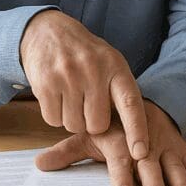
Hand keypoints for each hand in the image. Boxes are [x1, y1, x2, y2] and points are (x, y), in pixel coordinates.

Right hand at [20, 10, 148, 160]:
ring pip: (74, 125)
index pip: (131, 104)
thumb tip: (132, 134)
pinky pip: (53, 120)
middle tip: (87, 105)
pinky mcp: (45, 84)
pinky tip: (57, 95)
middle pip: (97, 124)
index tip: (140, 153)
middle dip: (92, 124)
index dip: (137, 130)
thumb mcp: (110, 64)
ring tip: (72, 96)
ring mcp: (68, 76)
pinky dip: (55, 115)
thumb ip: (120, 91)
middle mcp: (94, 71)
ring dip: (72, 119)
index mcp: (116, 67)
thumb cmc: (86, 55)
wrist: (49, 32)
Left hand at [35, 100, 185, 185]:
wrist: (135, 99)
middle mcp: (144, 143)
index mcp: (121, 140)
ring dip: (180, 179)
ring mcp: (163, 144)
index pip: (120, 161)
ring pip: (172, 164)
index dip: (121, 178)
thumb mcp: (87, 136)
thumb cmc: (108, 125)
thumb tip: (38, 164)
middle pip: (149, 165)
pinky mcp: (178, 146)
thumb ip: (66, 152)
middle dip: (154, 183)